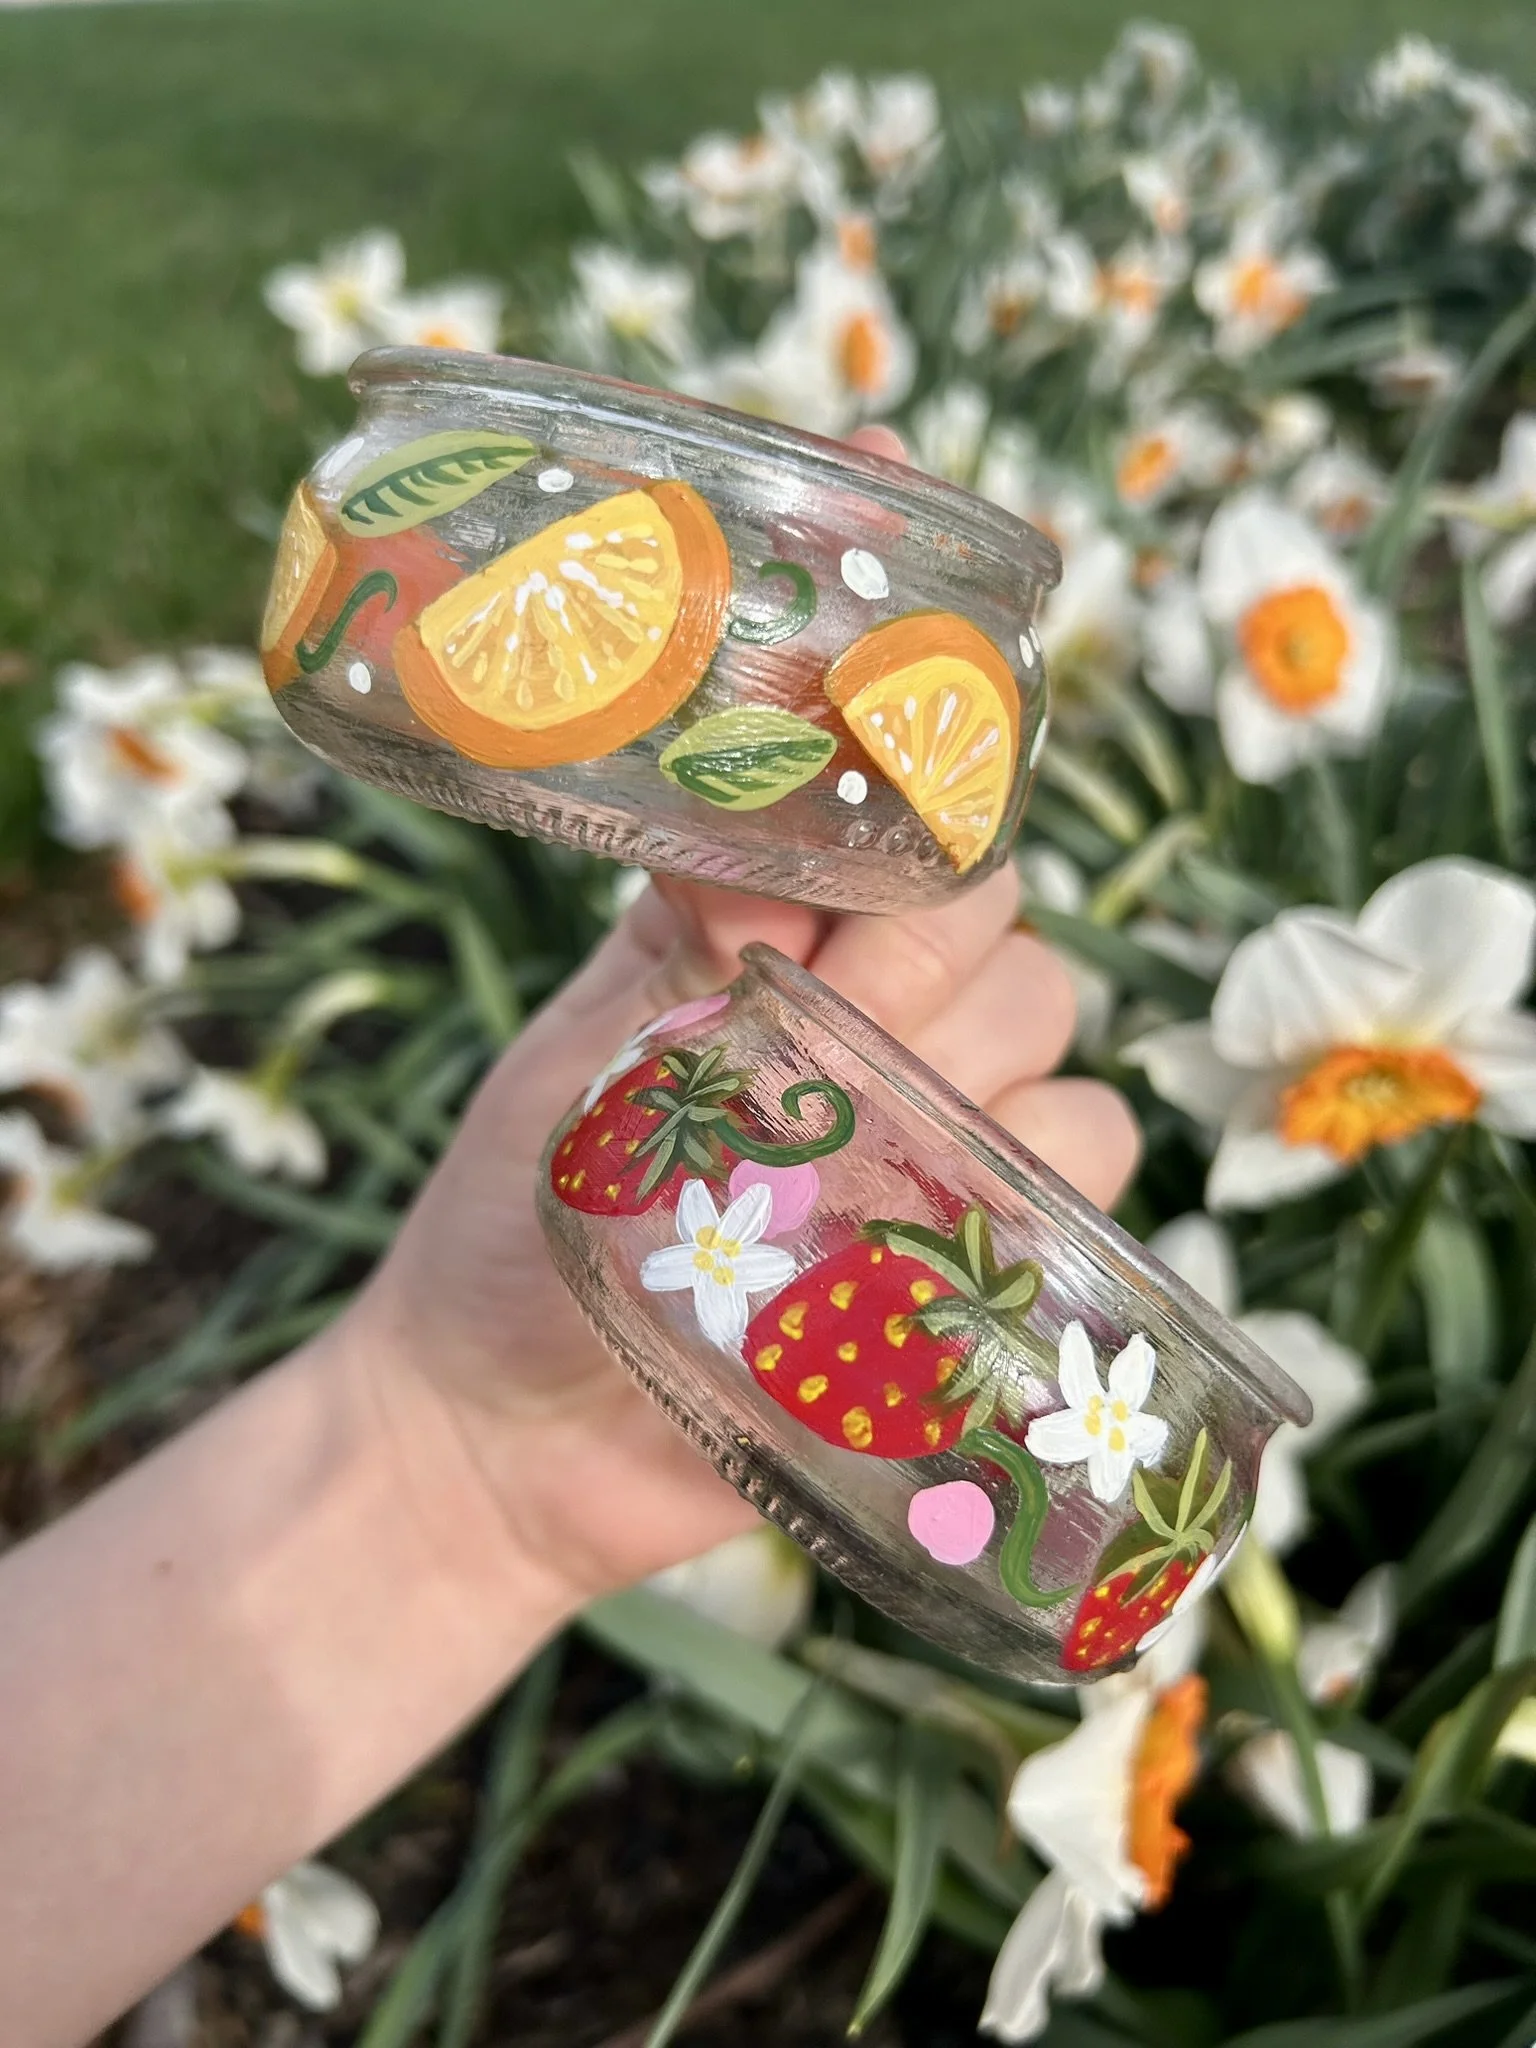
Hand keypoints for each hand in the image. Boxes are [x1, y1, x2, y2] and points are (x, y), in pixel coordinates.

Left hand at [354, 870, 1140, 1610]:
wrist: (509, 1432)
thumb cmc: (516, 1226)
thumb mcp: (579, 1066)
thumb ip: (683, 954)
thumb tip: (758, 860)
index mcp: (788, 957)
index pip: (933, 878)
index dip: (910, 908)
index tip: (821, 972)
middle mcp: (888, 1045)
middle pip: (1026, 977)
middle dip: (944, 1019)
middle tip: (826, 1093)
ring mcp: (938, 1163)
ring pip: (1072, 1092)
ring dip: (988, 1130)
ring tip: (856, 1191)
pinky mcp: (966, 1280)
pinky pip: (1080, 1216)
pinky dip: (1029, 1224)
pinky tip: (917, 1259)